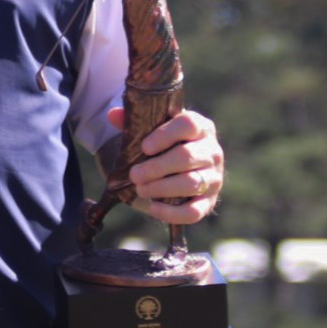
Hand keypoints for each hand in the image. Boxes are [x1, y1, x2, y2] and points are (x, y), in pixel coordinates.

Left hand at [107, 106, 222, 225]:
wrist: (181, 169)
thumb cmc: (165, 146)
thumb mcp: (153, 130)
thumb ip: (134, 121)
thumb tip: (113, 115)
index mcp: (201, 127)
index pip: (188, 124)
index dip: (165, 135)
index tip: (144, 147)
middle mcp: (212, 151)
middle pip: (187, 156)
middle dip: (156, 167)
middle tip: (134, 174)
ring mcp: (213, 178)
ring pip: (191, 183)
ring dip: (161, 188)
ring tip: (140, 189)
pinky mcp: (208, 202)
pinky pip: (194, 211)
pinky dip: (172, 212)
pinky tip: (153, 208)